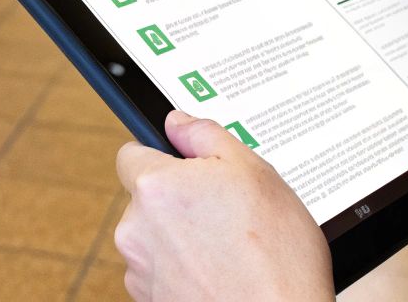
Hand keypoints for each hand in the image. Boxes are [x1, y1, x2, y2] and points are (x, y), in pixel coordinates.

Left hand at [114, 111, 330, 301]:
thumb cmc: (276, 256)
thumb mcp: (254, 172)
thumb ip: (206, 135)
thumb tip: (177, 122)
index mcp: (155, 187)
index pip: (131, 153)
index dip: (161, 156)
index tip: (185, 167)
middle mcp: (136, 228)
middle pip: (145, 198)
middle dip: (177, 200)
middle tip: (223, 211)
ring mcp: (140, 269)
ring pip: (153, 237)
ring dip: (180, 238)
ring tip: (227, 248)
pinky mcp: (149, 299)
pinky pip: (160, 271)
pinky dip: (183, 270)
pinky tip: (219, 273)